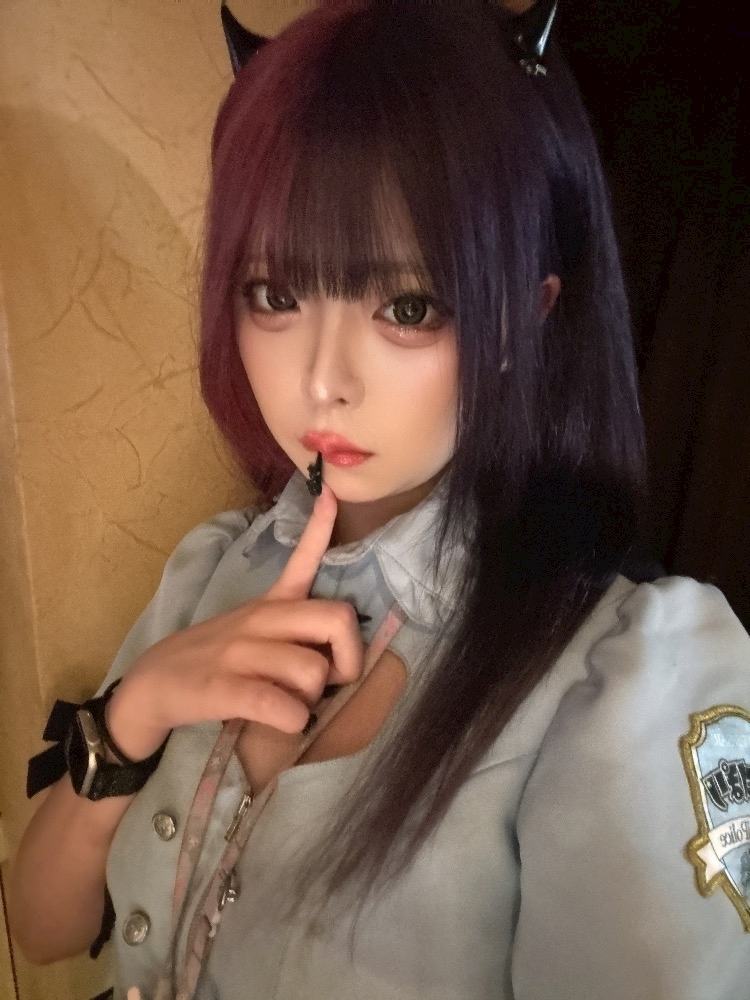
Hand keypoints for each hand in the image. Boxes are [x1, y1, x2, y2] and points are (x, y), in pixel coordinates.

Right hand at [105, 485, 362, 759]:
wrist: (150, 688)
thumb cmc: (213, 663)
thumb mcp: (250, 631)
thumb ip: (291, 631)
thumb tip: (340, 653)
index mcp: (269, 605)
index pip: (301, 561)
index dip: (321, 530)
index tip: (329, 493)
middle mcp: (259, 620)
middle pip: (336, 619)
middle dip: (350, 658)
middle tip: (332, 681)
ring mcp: (240, 652)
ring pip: (313, 672)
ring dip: (312, 700)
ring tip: (290, 706)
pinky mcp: (224, 687)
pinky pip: (281, 706)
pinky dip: (293, 722)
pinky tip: (283, 723)